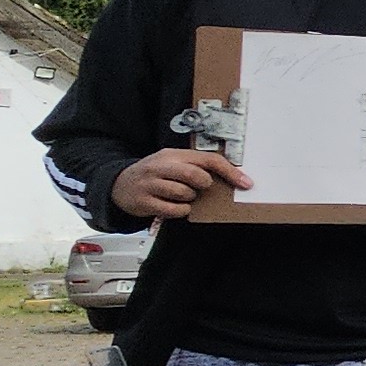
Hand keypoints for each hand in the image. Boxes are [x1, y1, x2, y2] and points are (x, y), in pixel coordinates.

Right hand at [113, 146, 245, 218]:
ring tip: (180, 196)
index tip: (245, 183)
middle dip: (203, 185)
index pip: (208, 159)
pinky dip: (180, 211)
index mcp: (173, 154)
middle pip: (195, 175)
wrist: (119, 185)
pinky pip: (174, 210)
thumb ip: (196, 166)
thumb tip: (230, 177)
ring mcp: (151, 184)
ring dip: (189, 199)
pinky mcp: (145, 202)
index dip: (230, 171)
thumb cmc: (154, 175)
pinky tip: (173, 206)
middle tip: (198, 188)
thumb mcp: (172, 163)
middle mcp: (161, 166)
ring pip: (185, 193)